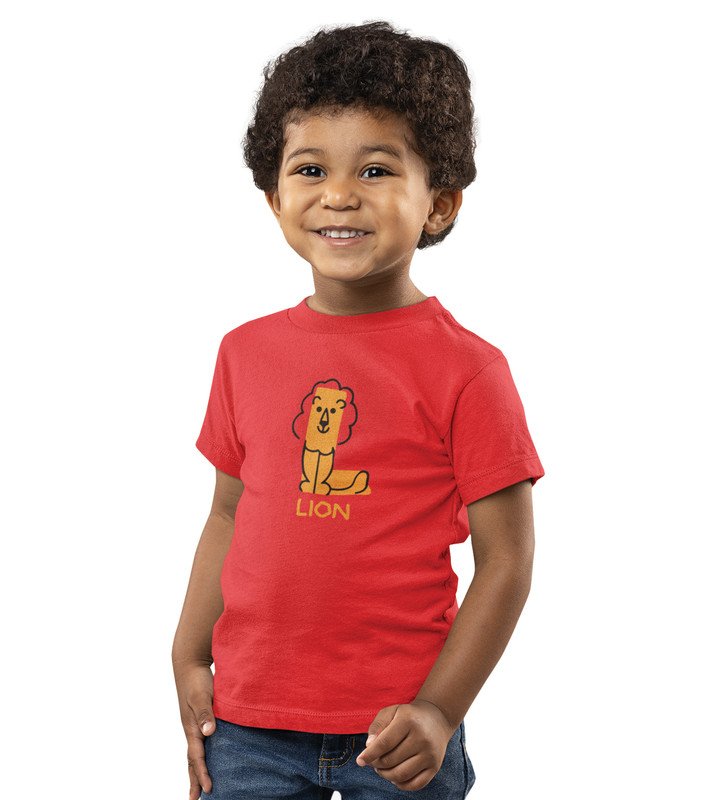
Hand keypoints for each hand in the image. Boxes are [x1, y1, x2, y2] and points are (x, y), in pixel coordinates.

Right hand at [173, 661, 216, 798]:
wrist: (190, 663)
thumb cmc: (197, 679)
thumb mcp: (202, 695)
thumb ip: (206, 713)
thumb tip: (208, 733)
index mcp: (191, 727)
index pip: (197, 757)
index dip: (203, 774)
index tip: (209, 790)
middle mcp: (192, 729)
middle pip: (192, 760)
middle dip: (195, 779)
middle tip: (196, 799)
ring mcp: (194, 724)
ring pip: (195, 752)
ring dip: (197, 769)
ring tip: (200, 785)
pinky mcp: (199, 717)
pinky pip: (200, 741)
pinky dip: (203, 754)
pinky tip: (209, 756)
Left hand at [355, 700, 456, 791]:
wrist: (437, 718)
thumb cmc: (408, 716)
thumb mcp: (391, 712)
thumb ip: (377, 726)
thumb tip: (368, 747)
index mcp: (408, 720)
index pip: (384, 743)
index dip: (369, 754)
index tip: (359, 761)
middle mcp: (422, 738)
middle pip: (391, 760)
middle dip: (377, 764)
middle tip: (373, 761)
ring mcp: (430, 754)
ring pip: (401, 775)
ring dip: (386, 775)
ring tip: (382, 768)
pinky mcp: (435, 767)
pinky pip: (415, 784)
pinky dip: (401, 784)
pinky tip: (395, 776)